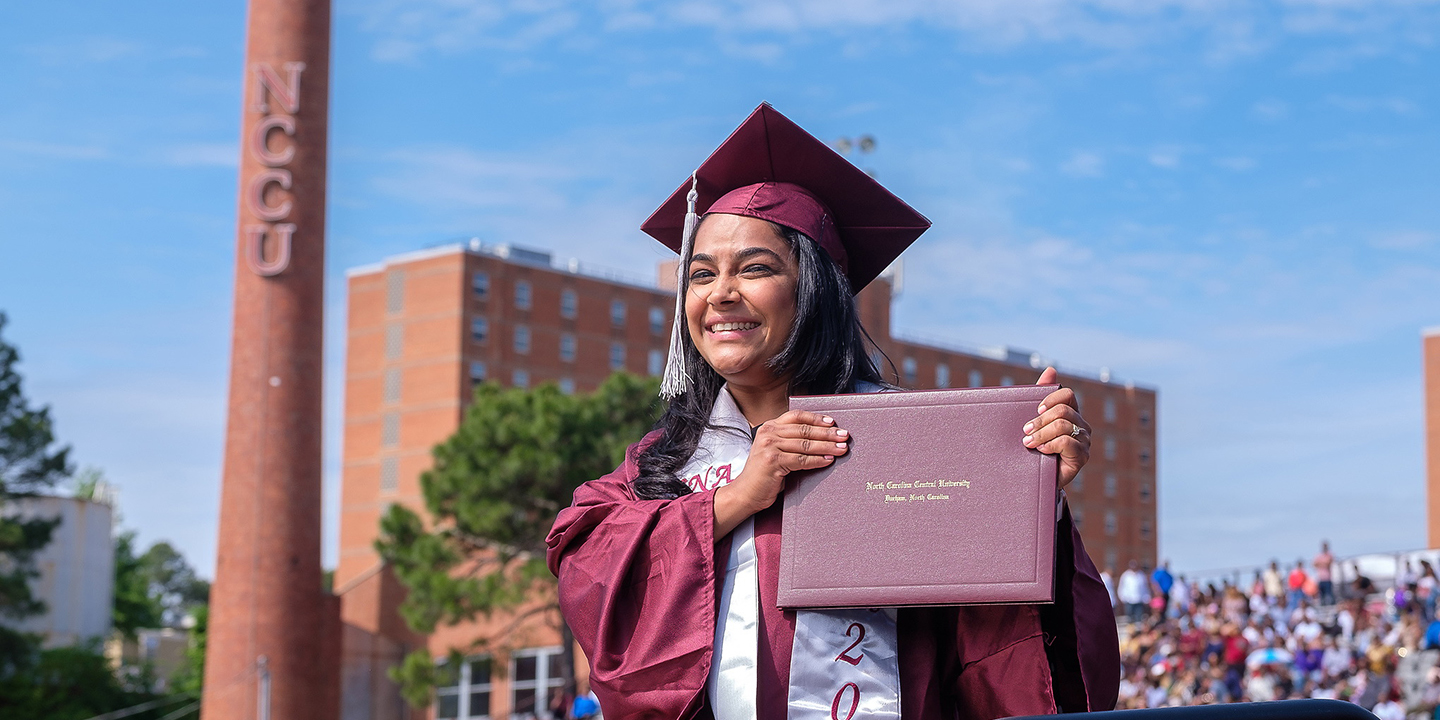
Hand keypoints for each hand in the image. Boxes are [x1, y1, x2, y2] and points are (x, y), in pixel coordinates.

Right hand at [713, 410, 847, 536]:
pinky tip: (829, 460)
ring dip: (827, 446)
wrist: (746, 492)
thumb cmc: (764, 474)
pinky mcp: (772, 461)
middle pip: (804, 430)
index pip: (796, 416)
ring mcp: (769, 446)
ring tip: (841, 448)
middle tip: (844, 435)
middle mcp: (768, 433)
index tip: (832, 422)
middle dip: (827, 433)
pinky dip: (818, 460)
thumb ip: (789, 441)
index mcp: (769, 427)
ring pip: (805, 444)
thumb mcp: (774, 450)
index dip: (816, 418)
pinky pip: (802, 460)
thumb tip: (821, 437)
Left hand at [1022, 367, 1089, 488]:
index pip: (1067, 395)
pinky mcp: (1082, 456)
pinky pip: (1067, 442)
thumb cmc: (1034, 447)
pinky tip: (1041, 451)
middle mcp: (1081, 425)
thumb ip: (1040, 396)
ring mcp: (1084, 441)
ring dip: (1041, 434)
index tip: (1036, 410)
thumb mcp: (1034, 421)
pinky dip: (1050, 445)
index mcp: (1070, 413)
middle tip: (1025, 431)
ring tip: (1028, 443)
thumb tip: (1051, 370)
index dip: (1051, 399)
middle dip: (1040, 420)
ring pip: (1063, 426)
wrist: (1037, 477)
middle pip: (1062, 411)